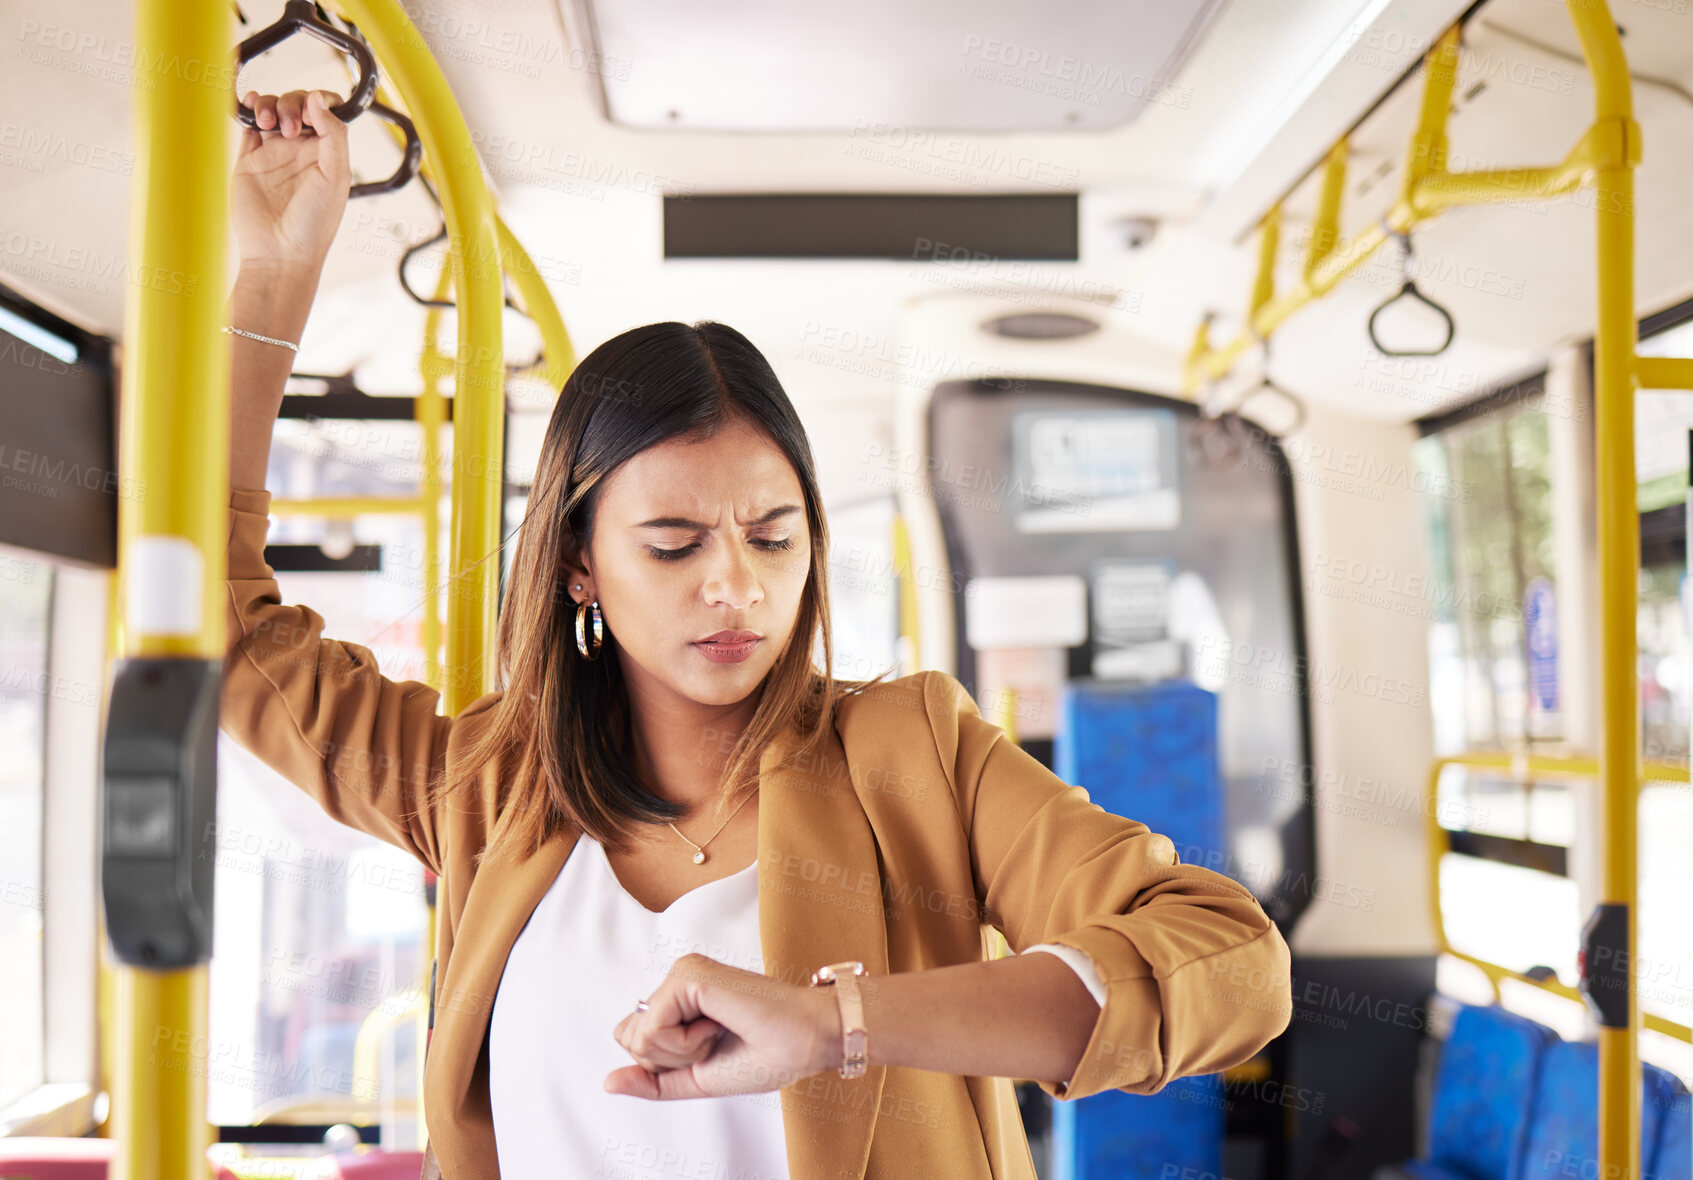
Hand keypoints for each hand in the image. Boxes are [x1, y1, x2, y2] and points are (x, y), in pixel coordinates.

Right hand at [232, 89, 351, 273]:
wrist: (280, 252)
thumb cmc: (314, 223)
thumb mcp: (337, 177)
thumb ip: (333, 135)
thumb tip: (319, 99)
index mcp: (327, 153)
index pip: (326, 112)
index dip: (320, 101)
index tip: (313, 107)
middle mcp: (301, 150)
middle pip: (296, 105)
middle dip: (292, 103)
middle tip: (290, 128)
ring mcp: (273, 154)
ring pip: (271, 110)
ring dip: (270, 104)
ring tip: (269, 124)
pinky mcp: (248, 160)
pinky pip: (247, 125)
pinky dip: (247, 108)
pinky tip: (250, 106)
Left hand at [605, 954, 841, 1100]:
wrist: (806, 1042)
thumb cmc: (764, 1054)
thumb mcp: (696, 1078)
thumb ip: (653, 1081)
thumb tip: (608, 1083)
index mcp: (679, 1000)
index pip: (632, 1041)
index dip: (665, 1063)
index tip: (710, 1050)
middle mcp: (676, 980)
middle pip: (629, 1039)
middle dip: (669, 1058)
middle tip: (715, 1042)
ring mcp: (681, 973)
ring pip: (638, 1036)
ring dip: (682, 1051)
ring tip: (720, 1032)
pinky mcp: (687, 975)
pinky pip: (653, 1029)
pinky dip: (685, 1044)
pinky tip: (718, 1025)